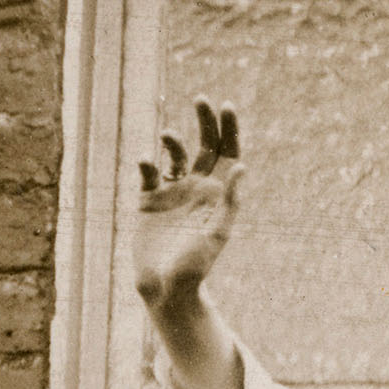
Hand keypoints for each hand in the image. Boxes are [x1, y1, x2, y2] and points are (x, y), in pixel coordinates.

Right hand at [136, 97, 242, 314]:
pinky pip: (149, 173)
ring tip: (168, 136)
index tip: (226, 106)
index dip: (229, 129)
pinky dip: (148, 163)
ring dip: (173, 140)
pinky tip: (146, 161)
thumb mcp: (217, 233)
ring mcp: (173, 192)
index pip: (228, 153)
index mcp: (220, 193)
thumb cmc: (196, 267)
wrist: (165, 289)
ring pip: (176, 154)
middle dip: (204, 121)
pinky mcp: (149, 200)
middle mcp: (198, 187)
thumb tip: (242, 166)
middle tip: (201, 99)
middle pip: (204, 146)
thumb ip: (229, 201)